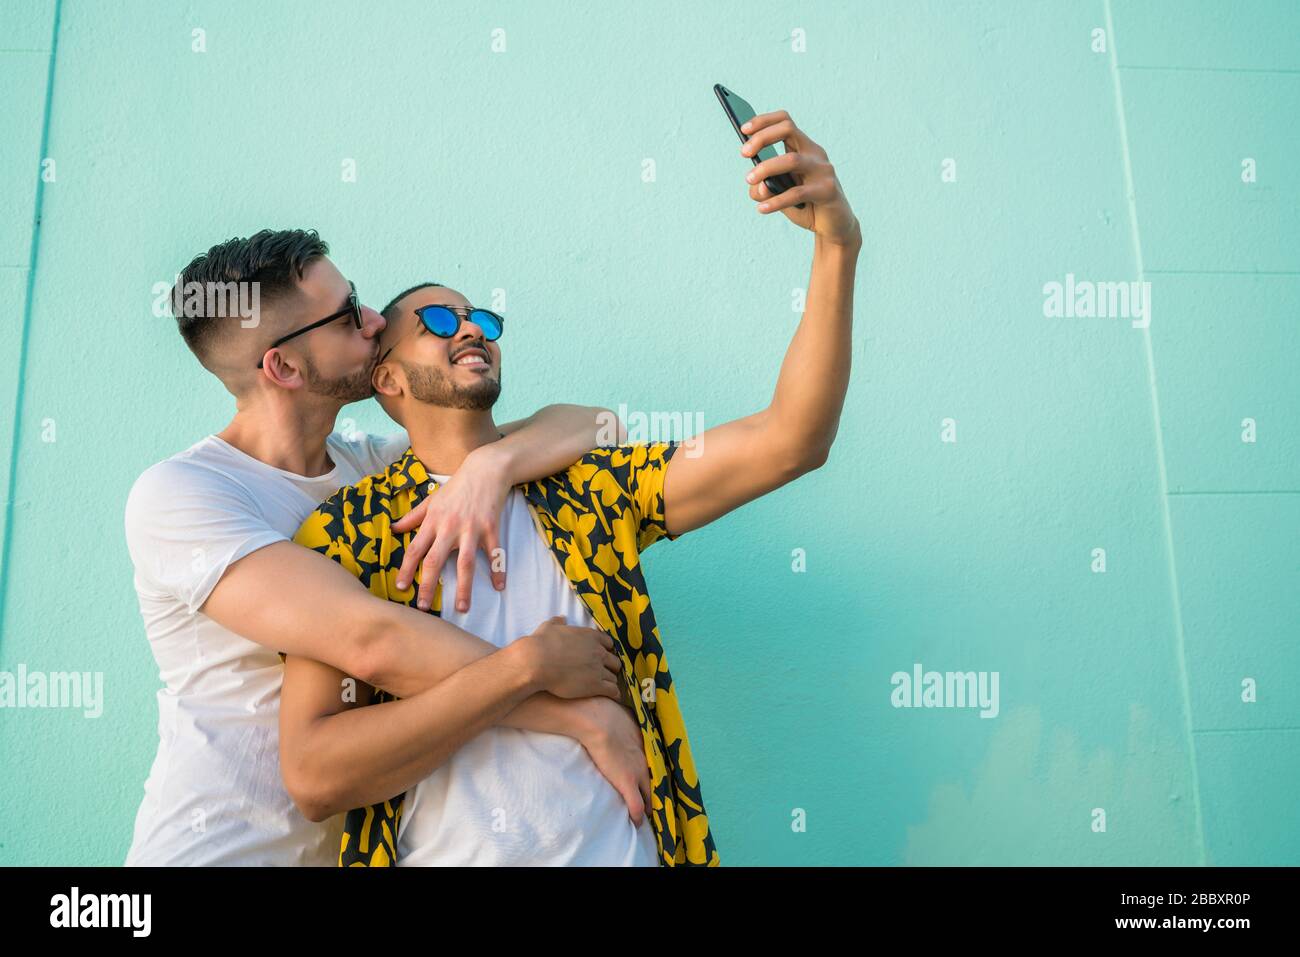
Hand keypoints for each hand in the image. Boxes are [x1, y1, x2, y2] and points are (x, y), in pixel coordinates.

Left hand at [391, 444, 509, 611]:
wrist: (485, 470)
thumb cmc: (457, 486)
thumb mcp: (432, 499)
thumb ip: (413, 516)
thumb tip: (395, 529)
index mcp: (433, 521)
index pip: (415, 549)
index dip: (407, 569)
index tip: (401, 587)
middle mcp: (450, 527)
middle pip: (435, 561)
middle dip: (428, 585)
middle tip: (423, 607)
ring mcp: (471, 529)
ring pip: (465, 563)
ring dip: (464, 587)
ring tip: (463, 608)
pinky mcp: (491, 528)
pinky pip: (494, 553)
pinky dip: (497, 570)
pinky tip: (499, 587)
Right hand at [520, 617, 623, 701]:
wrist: (536, 662)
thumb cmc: (541, 644)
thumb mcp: (549, 627)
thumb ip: (558, 622)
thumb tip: (561, 618)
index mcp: (590, 636)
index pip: (609, 643)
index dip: (605, 651)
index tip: (600, 657)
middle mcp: (598, 651)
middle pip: (615, 661)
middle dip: (610, 668)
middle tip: (603, 674)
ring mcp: (598, 668)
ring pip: (614, 677)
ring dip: (609, 682)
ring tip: (604, 688)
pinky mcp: (595, 685)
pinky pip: (613, 690)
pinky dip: (614, 694)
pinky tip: (612, 698)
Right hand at [571, 696, 652, 826]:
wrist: (598, 720)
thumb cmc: (607, 712)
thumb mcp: (626, 717)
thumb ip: (629, 726)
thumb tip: (624, 722)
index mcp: (646, 746)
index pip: (656, 766)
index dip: (656, 775)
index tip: (656, 780)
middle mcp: (647, 761)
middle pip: (657, 783)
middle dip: (657, 793)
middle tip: (657, 802)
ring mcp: (638, 773)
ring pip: (650, 796)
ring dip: (649, 806)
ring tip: (649, 815)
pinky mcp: (627, 783)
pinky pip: (636, 805)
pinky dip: (637, 815)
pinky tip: (637, 822)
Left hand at [740, 109, 861, 246]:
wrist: (833, 226)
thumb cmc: (804, 205)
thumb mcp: (777, 195)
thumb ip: (762, 189)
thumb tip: (758, 184)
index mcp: (804, 148)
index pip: (785, 122)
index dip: (764, 121)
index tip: (743, 129)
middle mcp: (815, 154)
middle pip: (788, 130)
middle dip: (762, 138)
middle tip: (744, 153)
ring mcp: (823, 170)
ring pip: (792, 160)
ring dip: (766, 167)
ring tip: (750, 179)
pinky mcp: (827, 190)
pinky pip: (797, 193)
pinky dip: (776, 201)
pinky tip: (762, 209)